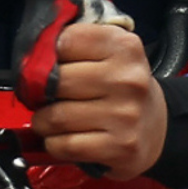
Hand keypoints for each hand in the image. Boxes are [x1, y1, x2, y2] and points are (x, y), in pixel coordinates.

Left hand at [29, 24, 166, 179]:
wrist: (156, 127)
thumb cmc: (121, 90)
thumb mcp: (109, 55)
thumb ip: (75, 48)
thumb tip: (31, 59)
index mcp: (124, 47)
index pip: (65, 41)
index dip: (47, 57)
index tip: (48, 68)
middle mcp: (127, 79)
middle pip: (56, 81)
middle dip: (40, 94)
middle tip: (45, 99)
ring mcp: (125, 115)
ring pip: (56, 117)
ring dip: (44, 122)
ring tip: (53, 121)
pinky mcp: (120, 146)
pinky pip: (64, 145)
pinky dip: (54, 144)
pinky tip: (65, 139)